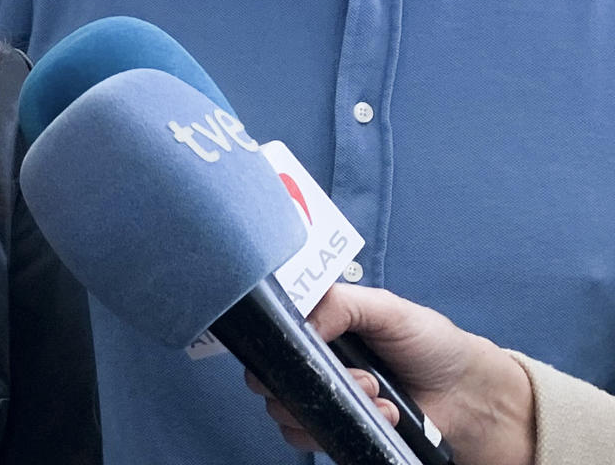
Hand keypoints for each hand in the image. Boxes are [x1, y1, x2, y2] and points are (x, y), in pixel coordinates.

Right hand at [249, 284, 534, 464]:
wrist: (474, 400)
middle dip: (308, 380)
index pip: (270, 334)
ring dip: (333, 408)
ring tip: (382, 401)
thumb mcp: (388, 309)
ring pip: (286, 411)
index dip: (277, 342)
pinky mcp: (339, 432)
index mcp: (318, 327)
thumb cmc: (435, 346)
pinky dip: (341, 432)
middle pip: (267, 377)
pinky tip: (385, 420)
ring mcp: (325, 400)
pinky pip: (311, 439)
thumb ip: (338, 302)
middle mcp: (314, 364)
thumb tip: (299, 317)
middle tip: (360, 379)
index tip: (306, 346)